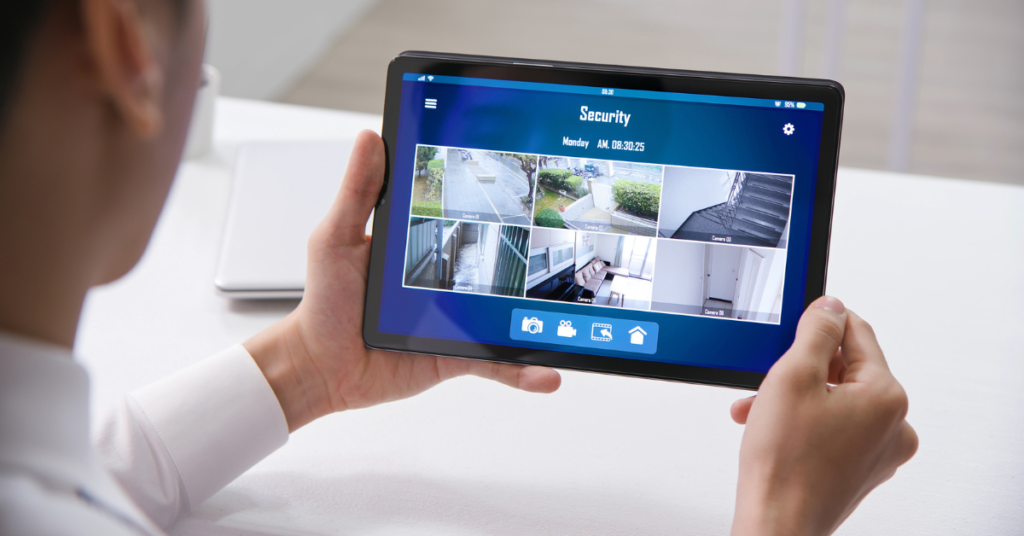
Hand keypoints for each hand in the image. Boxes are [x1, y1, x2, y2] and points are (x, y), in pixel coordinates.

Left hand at [245, 131, 560, 430]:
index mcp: (423, 241)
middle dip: (535, 258)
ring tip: (570, 319)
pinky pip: (497, 361)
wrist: (321, 366)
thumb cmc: (324, 301)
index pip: (467, 213)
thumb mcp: (336, 238)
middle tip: (571, 244)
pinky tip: (547, 375)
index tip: (527, 178)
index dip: (496, 197)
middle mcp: (447, 277)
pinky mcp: (457, 353)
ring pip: (509, 315)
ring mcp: (456, 317)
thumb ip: (358, 192)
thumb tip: (371, 138)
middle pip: (501, 264)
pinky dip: (523, 371)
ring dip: (541, 320)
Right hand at [730, 296, 917, 535]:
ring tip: (760, 410)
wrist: (776, 524)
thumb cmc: (784, 463)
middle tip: (766, 378)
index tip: (795, 322)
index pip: (857, 333)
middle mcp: (894, 425)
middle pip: (846, 369)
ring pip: (835, 400)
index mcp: (887, 397)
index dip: (821, 322)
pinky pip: (834, 428)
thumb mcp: (793, 375)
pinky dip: (804, 422)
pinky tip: (773, 429)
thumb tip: (831, 306)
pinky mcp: (861, 470)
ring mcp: (879, 452)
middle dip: (800, 368)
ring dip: (795, 397)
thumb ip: (816, 331)